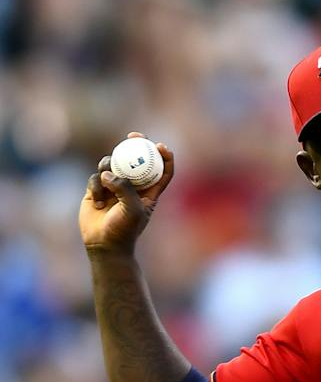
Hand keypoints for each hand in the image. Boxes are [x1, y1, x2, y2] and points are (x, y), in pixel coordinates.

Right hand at [78, 131, 173, 254]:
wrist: (104, 245)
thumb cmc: (125, 230)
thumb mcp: (133, 209)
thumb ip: (125, 189)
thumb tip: (109, 172)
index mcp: (150, 193)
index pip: (161, 171)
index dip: (164, 157)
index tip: (160, 145)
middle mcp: (132, 187)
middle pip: (136, 160)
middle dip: (135, 145)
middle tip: (133, 136)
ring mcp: (114, 187)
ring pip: (112, 164)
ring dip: (109, 166)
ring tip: (107, 182)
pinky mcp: (97, 190)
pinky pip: (95, 177)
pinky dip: (96, 185)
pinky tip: (99, 201)